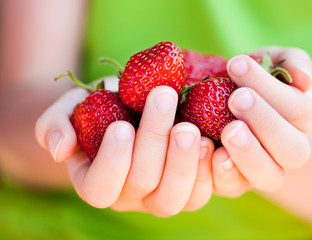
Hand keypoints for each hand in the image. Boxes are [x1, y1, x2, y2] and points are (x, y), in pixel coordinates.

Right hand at [35, 77, 214, 216]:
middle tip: (163, 97)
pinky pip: (202, 191)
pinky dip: (208, 169)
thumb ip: (55, 126)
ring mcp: (162, 196)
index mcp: (97, 183)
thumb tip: (60, 149)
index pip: (100, 188)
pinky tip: (210, 140)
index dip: (112, 161)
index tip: (120, 125)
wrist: (130, 110)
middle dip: (153, 140)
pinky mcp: (190, 189)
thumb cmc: (99, 109)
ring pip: (175, 197)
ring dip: (184, 160)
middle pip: (143, 184)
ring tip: (189, 126)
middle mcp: (130, 197)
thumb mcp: (70, 109)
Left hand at [212, 47, 311, 196]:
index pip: (295, 107)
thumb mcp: (272, 63)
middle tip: (236, 98)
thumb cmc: (253, 82)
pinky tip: (210, 152)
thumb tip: (304, 78)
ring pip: (268, 176)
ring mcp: (264, 171)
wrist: (230, 109)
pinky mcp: (236, 183)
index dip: (267, 87)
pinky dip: (222, 174)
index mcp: (301, 118)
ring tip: (228, 130)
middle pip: (291, 149)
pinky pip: (234, 187)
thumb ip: (292, 63)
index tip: (236, 64)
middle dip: (264, 122)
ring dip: (248, 153)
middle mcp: (289, 149)